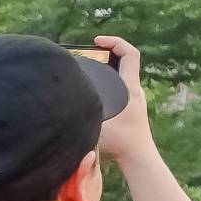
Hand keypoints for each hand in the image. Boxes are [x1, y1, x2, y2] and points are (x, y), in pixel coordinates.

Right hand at [90, 36, 154, 163]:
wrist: (138, 158)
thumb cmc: (120, 142)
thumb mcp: (98, 123)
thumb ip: (83, 111)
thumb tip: (63, 100)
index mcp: (130, 88)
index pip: (130, 54)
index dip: (115, 42)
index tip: (97, 41)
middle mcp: (135, 90)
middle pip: (124, 61)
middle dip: (106, 54)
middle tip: (86, 55)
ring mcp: (135, 99)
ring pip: (121, 75)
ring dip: (106, 69)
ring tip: (86, 71)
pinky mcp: (131, 108)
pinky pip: (119, 87)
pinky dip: (107, 82)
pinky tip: (92, 92)